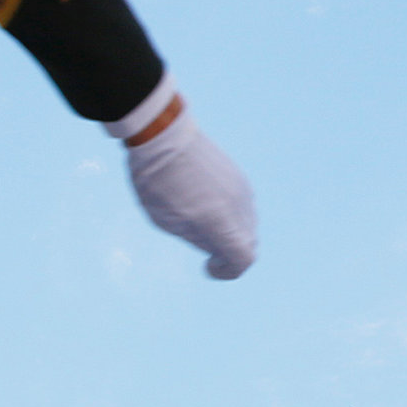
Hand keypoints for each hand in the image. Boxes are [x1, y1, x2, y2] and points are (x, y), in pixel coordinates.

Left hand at [122, 103, 255, 278]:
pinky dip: (230, 214)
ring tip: (201, 223)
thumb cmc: (158, 183)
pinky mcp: (237, 175)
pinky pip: (242, 204)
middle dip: (230, 252)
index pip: (243, 259)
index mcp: (221, 223)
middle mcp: (239, 207)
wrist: (163, 136)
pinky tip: (206, 203)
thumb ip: (198, 237)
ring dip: (231, 231)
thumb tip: (214, 244)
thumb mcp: (168, 221)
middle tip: (206, 250)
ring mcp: (241, 189)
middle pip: (249, 242)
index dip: (229, 270)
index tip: (209, 266)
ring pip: (247, 222)